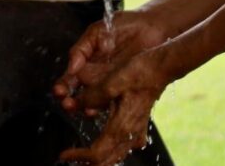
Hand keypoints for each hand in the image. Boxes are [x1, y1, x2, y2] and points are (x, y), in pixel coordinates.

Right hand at [53, 10, 167, 114]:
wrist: (154, 26)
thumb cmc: (125, 25)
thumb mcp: (99, 30)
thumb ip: (84, 46)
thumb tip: (72, 65)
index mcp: (86, 64)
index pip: (70, 79)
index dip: (63, 86)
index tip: (59, 90)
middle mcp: (96, 78)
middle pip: (79, 96)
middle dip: (71, 102)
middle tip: (68, 104)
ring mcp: (112, 85)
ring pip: (96, 103)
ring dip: (89, 109)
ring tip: (87, 111)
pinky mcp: (127, 89)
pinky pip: (117, 102)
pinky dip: (111, 108)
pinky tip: (107, 110)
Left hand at [58, 48, 171, 165]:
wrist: (161, 67)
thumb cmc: (139, 72)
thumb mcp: (112, 82)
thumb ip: (92, 97)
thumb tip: (77, 105)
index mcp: (121, 126)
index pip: (96, 154)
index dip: (78, 156)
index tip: (64, 154)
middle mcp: (130, 133)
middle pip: (106, 161)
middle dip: (86, 162)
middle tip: (71, 156)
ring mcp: (137, 131)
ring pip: (116, 156)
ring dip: (99, 159)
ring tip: (83, 154)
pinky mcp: (140, 126)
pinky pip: (125, 147)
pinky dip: (112, 151)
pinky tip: (106, 143)